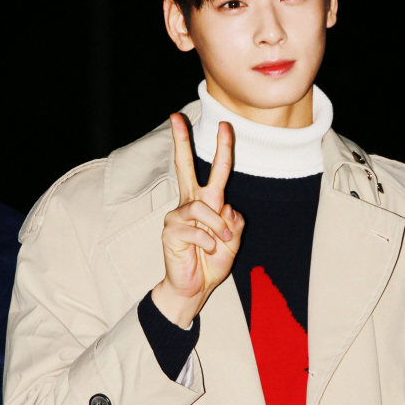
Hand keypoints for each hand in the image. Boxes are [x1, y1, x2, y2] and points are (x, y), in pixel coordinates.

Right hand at [151, 113, 244, 327]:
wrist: (194, 287)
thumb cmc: (211, 262)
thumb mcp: (233, 241)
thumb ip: (234, 222)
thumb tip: (226, 208)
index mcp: (207, 202)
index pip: (215, 171)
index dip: (221, 148)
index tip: (223, 124)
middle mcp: (190, 204)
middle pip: (184, 166)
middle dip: (182, 141)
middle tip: (176, 117)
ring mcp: (177, 216)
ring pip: (203, 207)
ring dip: (218, 227)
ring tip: (220, 244)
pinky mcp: (171, 231)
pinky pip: (198, 230)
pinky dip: (209, 242)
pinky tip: (208, 251)